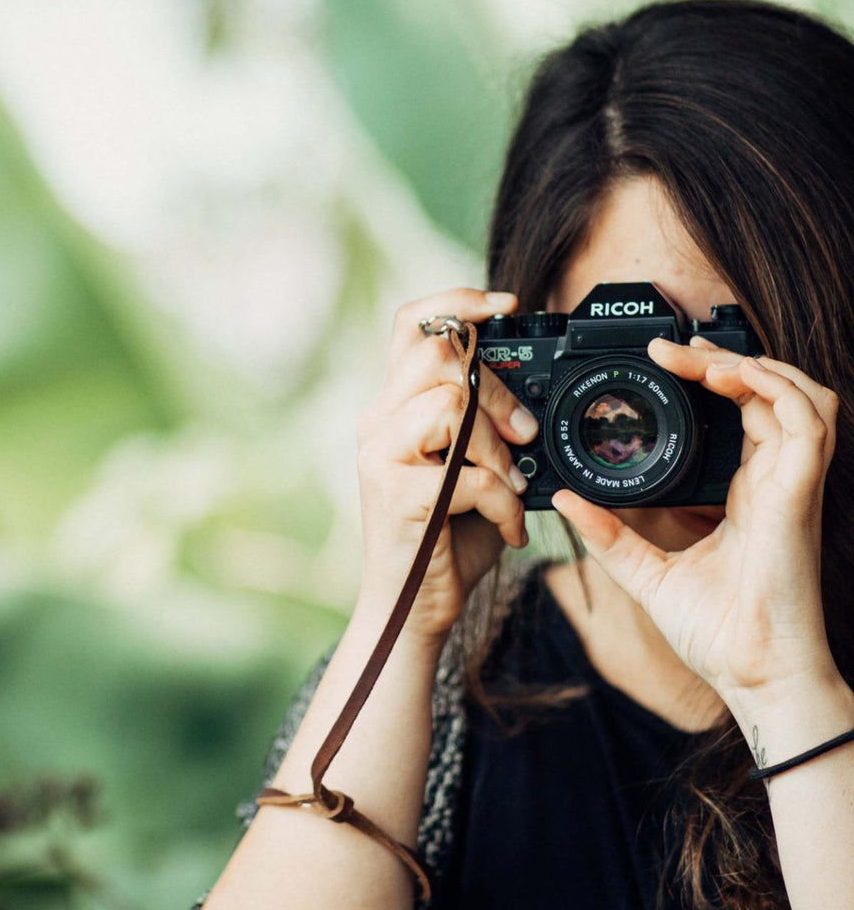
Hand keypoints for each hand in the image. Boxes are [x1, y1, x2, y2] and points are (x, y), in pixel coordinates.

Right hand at [356, 288, 538, 643]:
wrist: (412, 609)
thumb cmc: (446, 537)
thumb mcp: (468, 466)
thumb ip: (482, 423)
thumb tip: (533, 390)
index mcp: (393, 407)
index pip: (410, 323)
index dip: (457, 301)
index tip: (507, 305)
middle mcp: (377, 423)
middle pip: (438, 353)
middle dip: (498, 389)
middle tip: (524, 434)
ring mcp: (381, 458)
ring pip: (450, 403)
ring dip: (499, 447)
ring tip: (512, 484)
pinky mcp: (399, 498)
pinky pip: (469, 475)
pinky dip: (504, 503)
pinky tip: (508, 527)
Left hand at [550, 334, 840, 696]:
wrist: (752, 674)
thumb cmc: (716, 635)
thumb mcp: (646, 573)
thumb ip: (609, 535)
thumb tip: (568, 501)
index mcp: (747, 495)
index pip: (745, 415)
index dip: (716, 379)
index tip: (666, 362)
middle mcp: (776, 483)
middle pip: (772, 394)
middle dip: (726, 359)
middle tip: (672, 348)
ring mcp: (792, 486)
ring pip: (801, 396)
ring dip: (754, 365)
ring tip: (700, 358)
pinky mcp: (798, 495)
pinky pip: (806, 423)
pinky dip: (773, 389)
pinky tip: (729, 378)